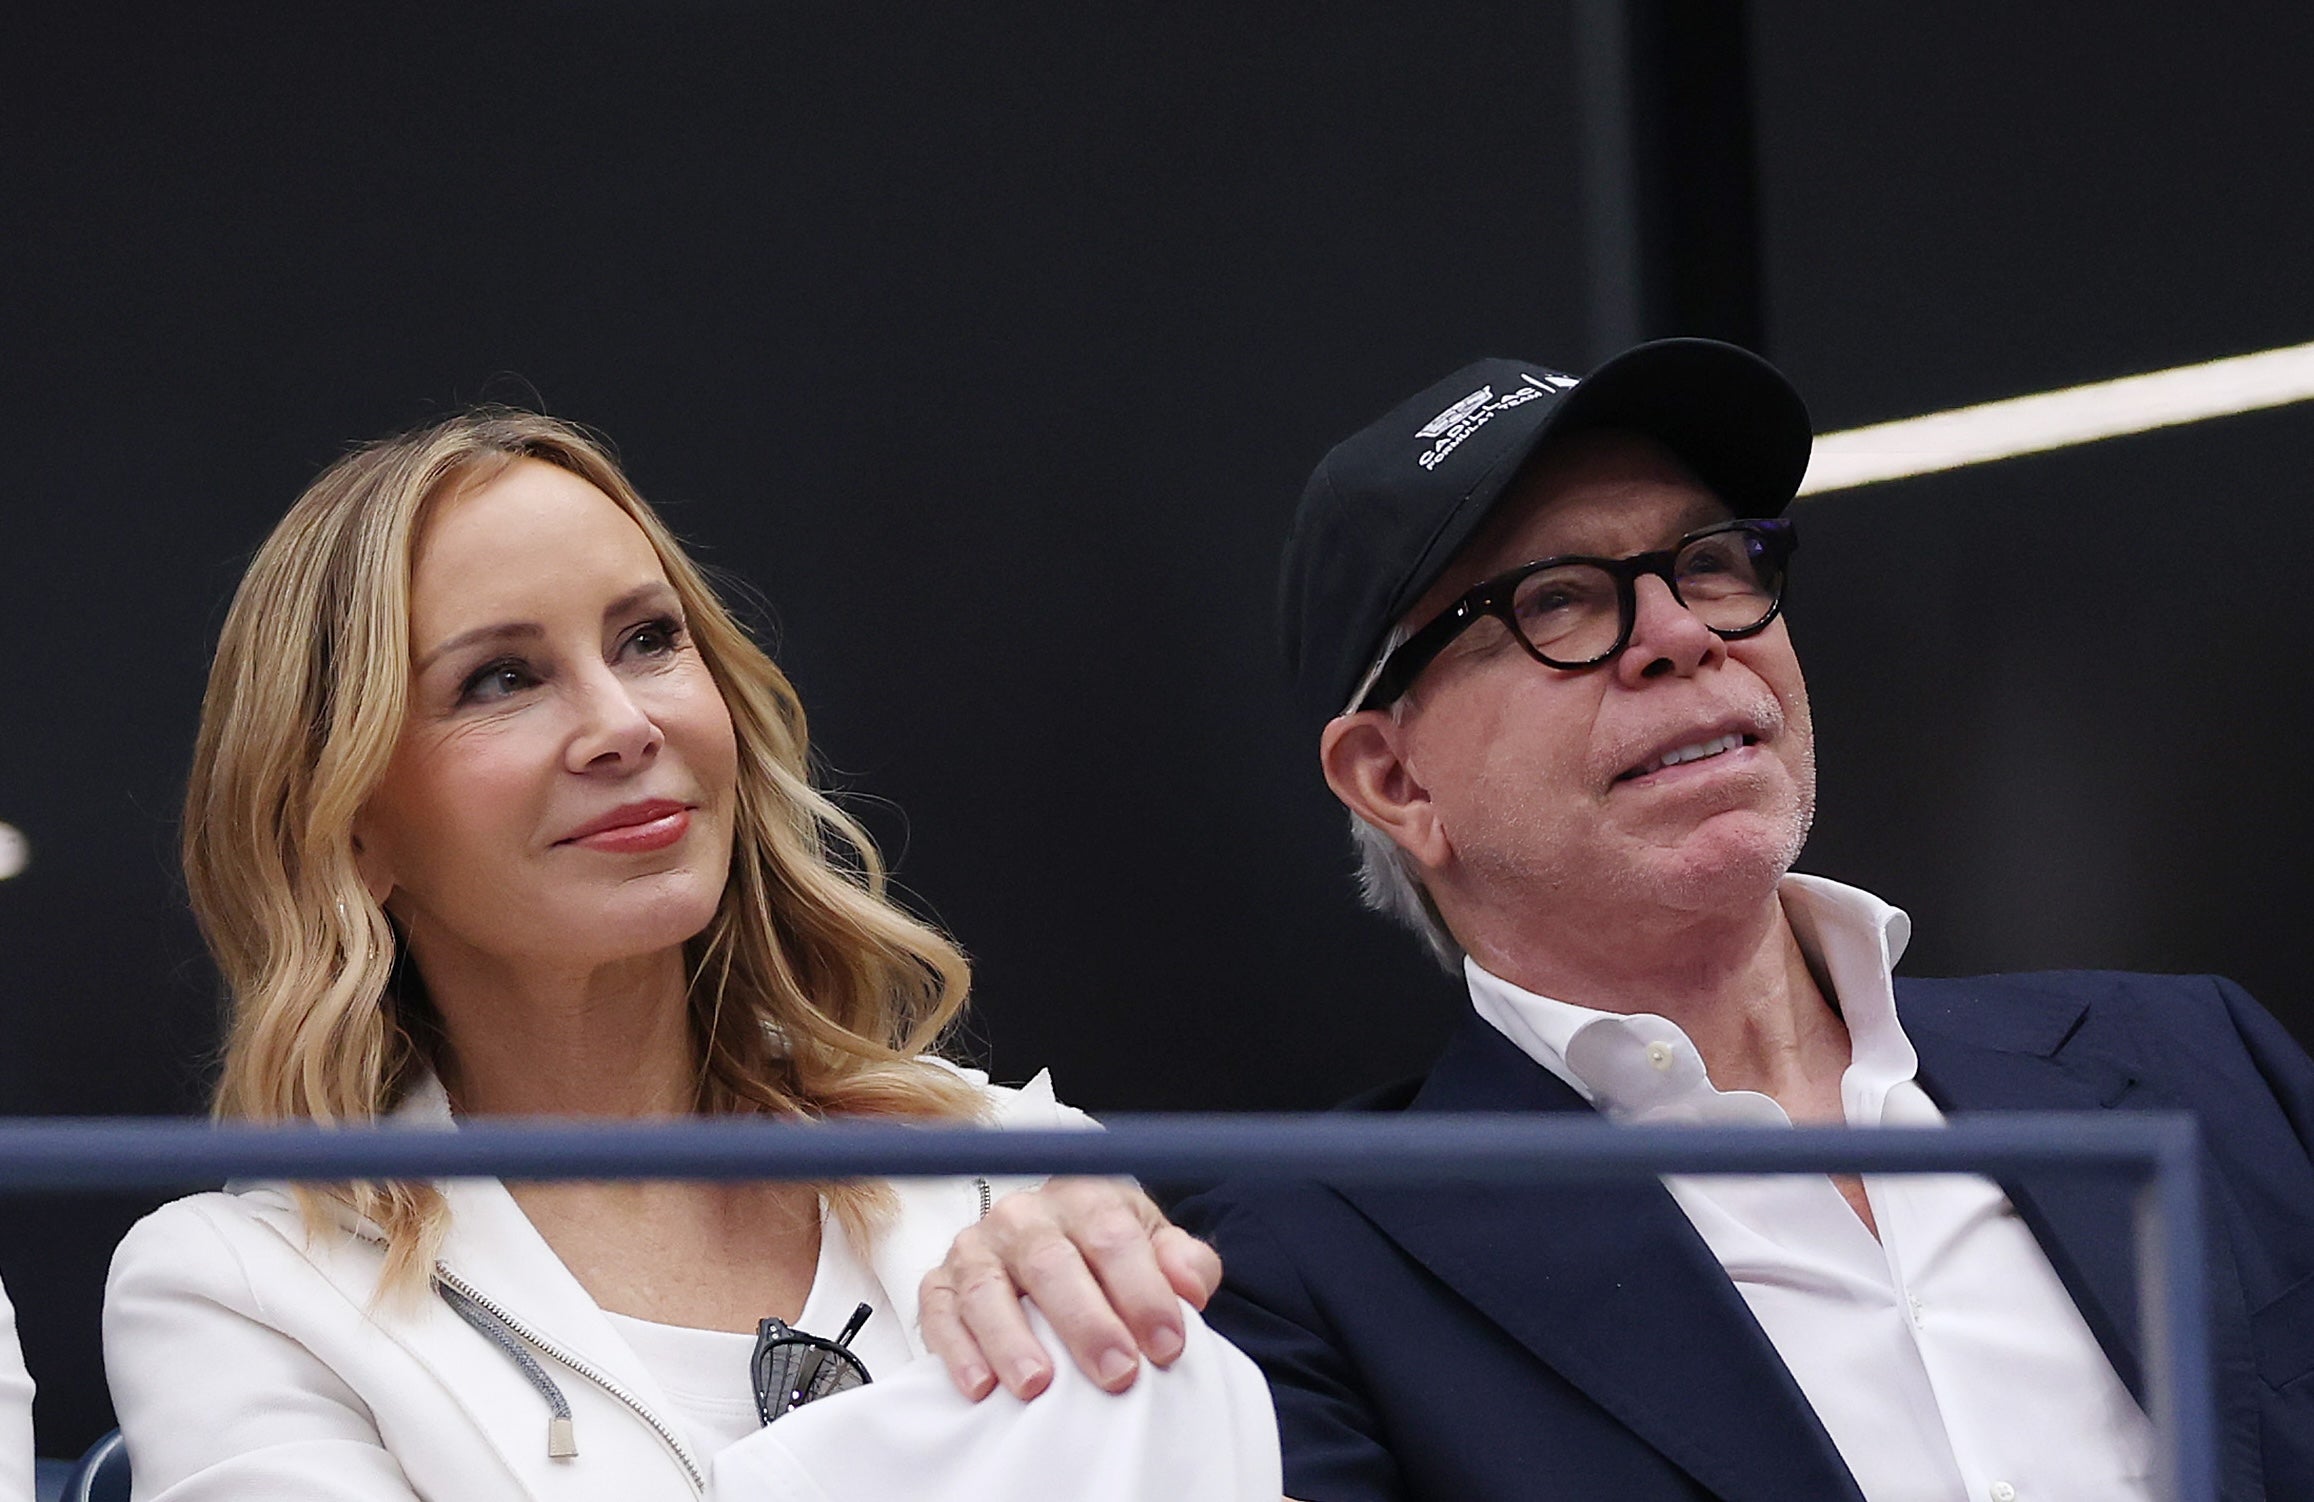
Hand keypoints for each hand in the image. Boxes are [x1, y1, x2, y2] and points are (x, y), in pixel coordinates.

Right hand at [918, 1177, 1223, 1399]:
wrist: (1050, 1245)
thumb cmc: (1106, 1254)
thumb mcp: (1154, 1246)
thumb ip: (1183, 1263)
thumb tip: (1191, 1286)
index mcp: (1084, 1199)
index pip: (1113, 1237)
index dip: (1143, 1291)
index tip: (1167, 1344)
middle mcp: (1025, 1217)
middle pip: (1051, 1263)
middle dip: (1087, 1323)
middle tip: (1117, 1373)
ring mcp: (978, 1248)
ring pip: (987, 1288)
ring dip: (1012, 1339)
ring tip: (1038, 1385)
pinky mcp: (940, 1284)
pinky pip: (940, 1312)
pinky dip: (956, 1349)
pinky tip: (979, 1386)